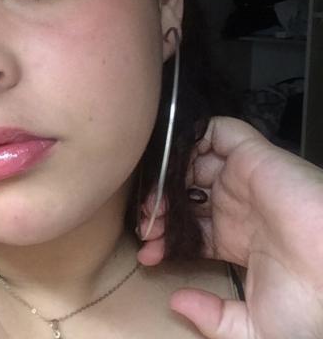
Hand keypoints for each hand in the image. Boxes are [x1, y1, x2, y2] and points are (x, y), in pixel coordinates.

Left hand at [137, 116, 322, 338]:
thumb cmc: (310, 299)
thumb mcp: (256, 327)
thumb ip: (214, 319)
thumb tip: (177, 303)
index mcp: (235, 239)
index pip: (187, 230)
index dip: (162, 240)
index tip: (146, 255)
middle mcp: (235, 206)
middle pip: (182, 195)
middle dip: (157, 208)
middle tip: (146, 225)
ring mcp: (242, 179)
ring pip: (191, 163)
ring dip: (166, 177)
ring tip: (154, 203)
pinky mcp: (252, 156)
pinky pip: (217, 131)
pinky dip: (192, 136)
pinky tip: (174, 164)